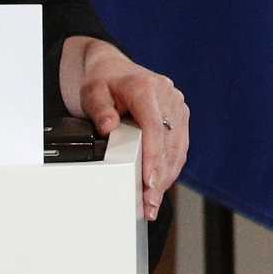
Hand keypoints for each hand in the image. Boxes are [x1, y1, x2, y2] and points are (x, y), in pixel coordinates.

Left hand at [64, 36, 189, 219]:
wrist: (114, 69)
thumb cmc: (103, 81)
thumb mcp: (92, 92)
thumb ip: (99, 109)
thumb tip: (108, 127)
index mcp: (146, 88)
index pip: (155, 127)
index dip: (154, 157)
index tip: (149, 182)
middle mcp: (167, 96)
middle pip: (169, 142)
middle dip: (160, 177)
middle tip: (148, 204)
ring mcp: (177, 106)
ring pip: (178, 147)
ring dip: (167, 177)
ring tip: (153, 202)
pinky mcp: (180, 117)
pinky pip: (179, 146)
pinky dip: (171, 168)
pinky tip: (160, 186)